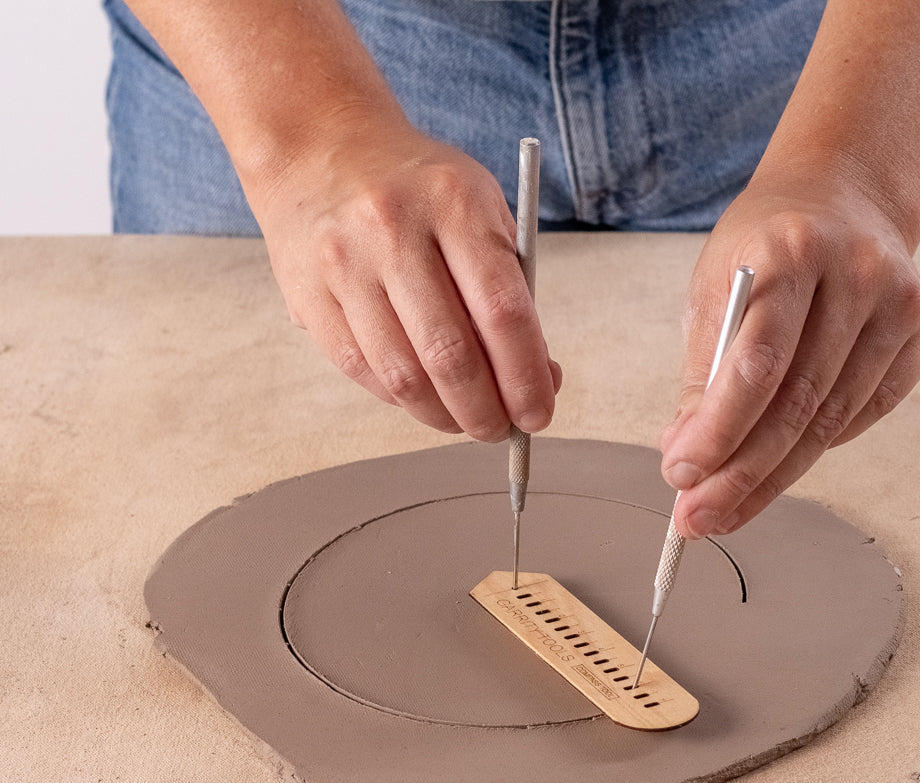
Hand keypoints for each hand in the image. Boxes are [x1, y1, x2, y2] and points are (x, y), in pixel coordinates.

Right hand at [249, 116, 560, 440]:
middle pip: (451, 354)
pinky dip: (401, 398)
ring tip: (465, 421)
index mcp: (453, 202)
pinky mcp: (308, 296)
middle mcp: (393, 230)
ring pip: (403, 376)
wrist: (318, 144)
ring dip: (443, 417)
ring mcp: (344, 265)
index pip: (502, 311)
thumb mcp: (478, 210)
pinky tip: (422, 397)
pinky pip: (362, 371)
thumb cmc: (417, 189)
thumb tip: (537, 379)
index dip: (526, 376)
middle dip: (486, 411)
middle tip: (502, 430)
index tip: (539, 412)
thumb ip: (509, 289)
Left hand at [660, 169, 919, 537]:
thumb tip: (686, 455)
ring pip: (831, 421)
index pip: (755, 364)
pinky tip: (777, 468)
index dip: (718, 431)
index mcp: (791, 253)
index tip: (680, 476)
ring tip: (724, 509)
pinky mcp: (919, 337)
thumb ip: (703, 370)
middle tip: (696, 518)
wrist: (842, 196)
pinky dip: (815, 448)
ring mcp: (898, 307)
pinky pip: (862, 415)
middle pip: (797, 405)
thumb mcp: (715, 285)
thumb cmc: (766, 244)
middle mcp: (856, 276)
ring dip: (772, 477)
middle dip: (740, 475)